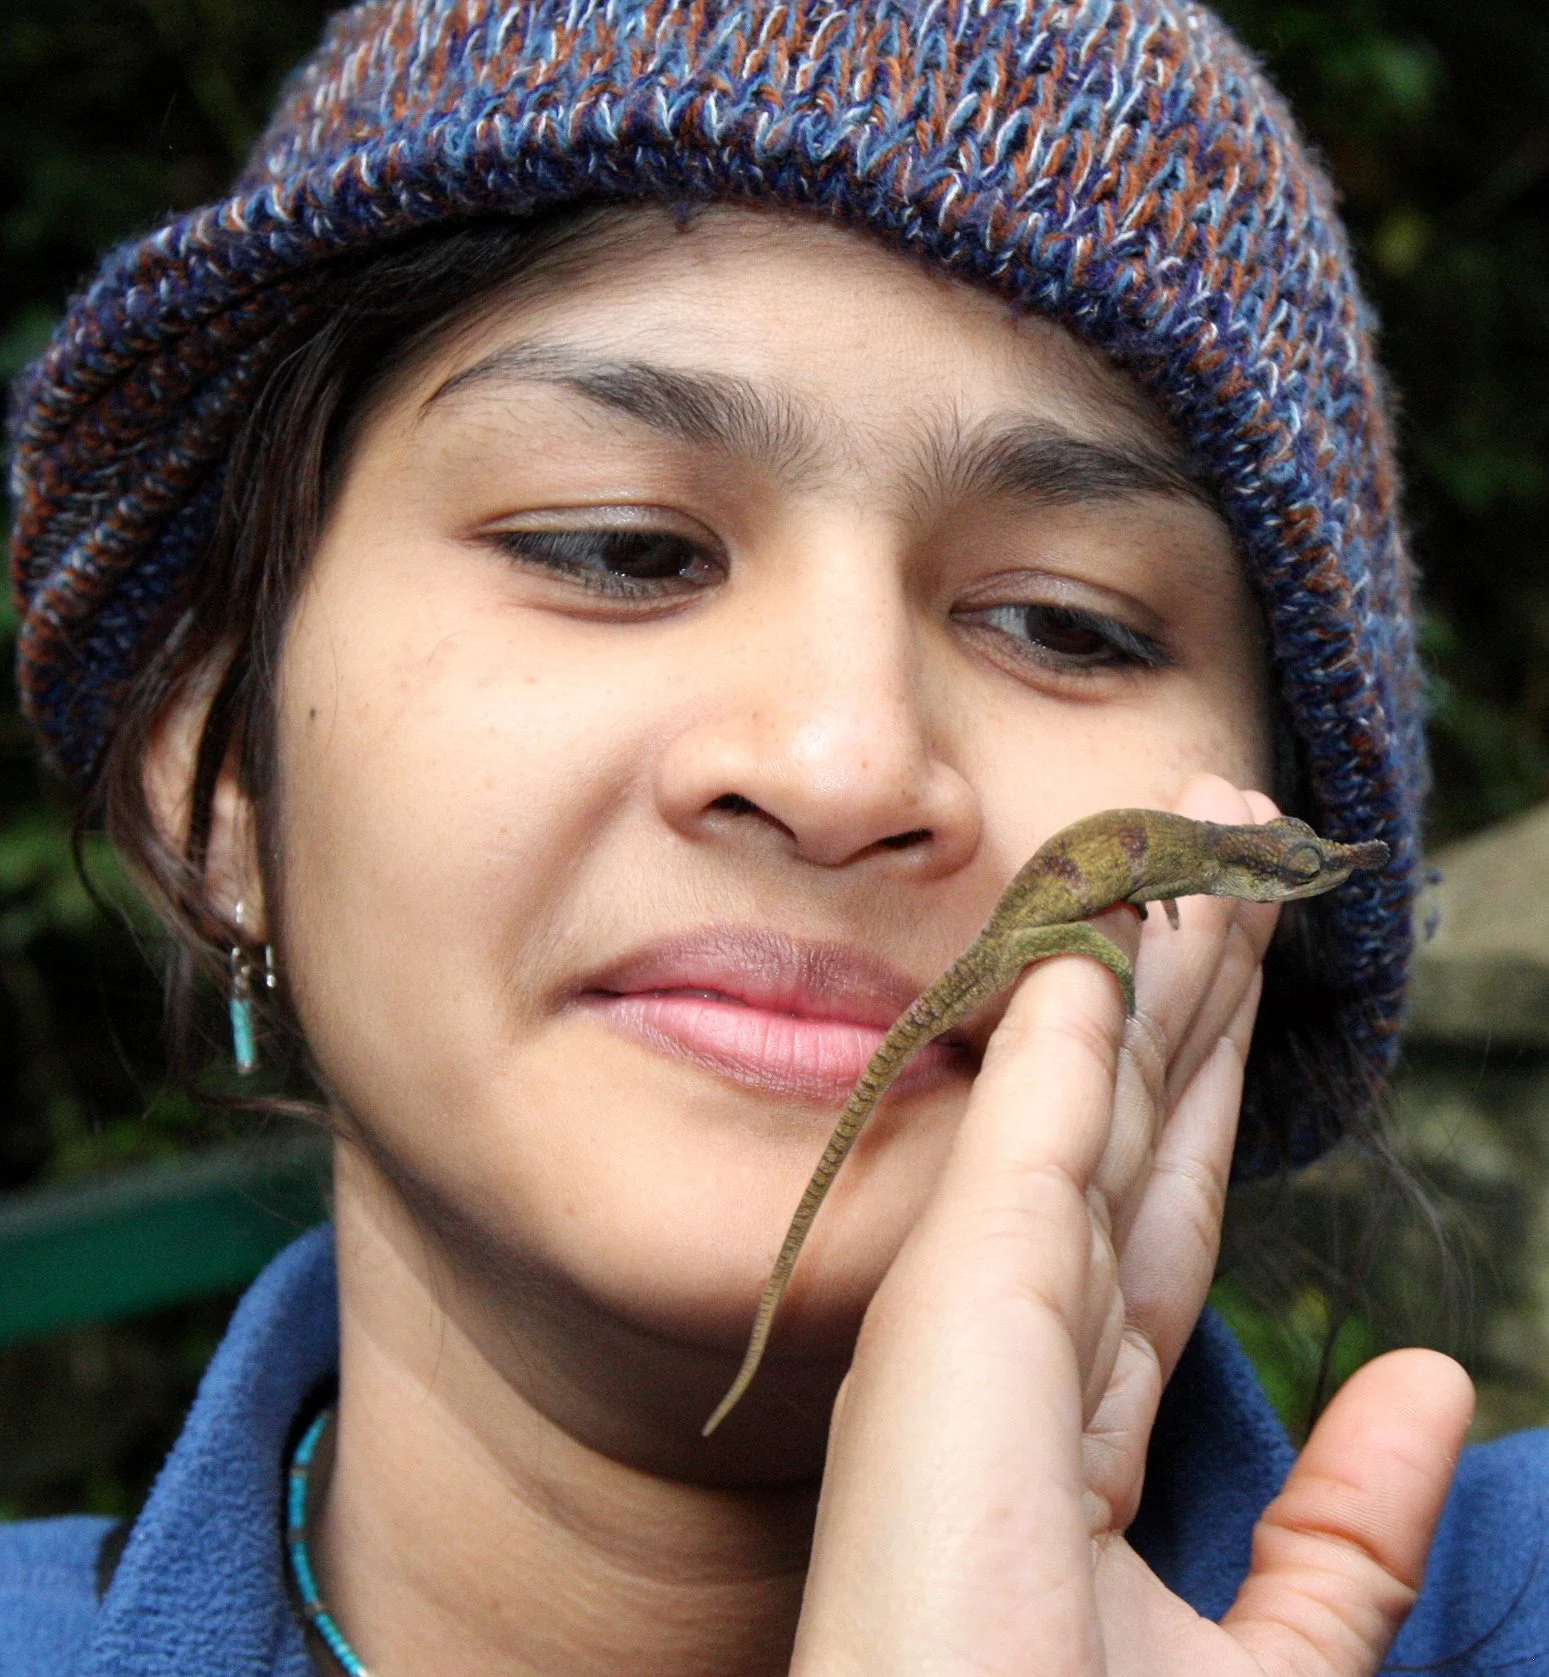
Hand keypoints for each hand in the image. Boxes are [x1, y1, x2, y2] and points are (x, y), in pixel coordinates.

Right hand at [792, 775, 1472, 1676]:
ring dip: (1145, 968)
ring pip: (1083, 1102)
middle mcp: (1016, 1342)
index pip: (1160, 1201)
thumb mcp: (1270, 1665)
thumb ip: (1338, 1531)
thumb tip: (1419, 1384)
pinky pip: (1026, 1133)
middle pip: (1126, 1125)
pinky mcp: (959, 1309)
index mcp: (1073, 1413)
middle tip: (1229, 846)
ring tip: (1196, 845)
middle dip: (1186, 988)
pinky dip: (1060, 1023)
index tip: (1244, 964)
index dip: (1208, 1077)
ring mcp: (978, 1319)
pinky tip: (1099, 928)